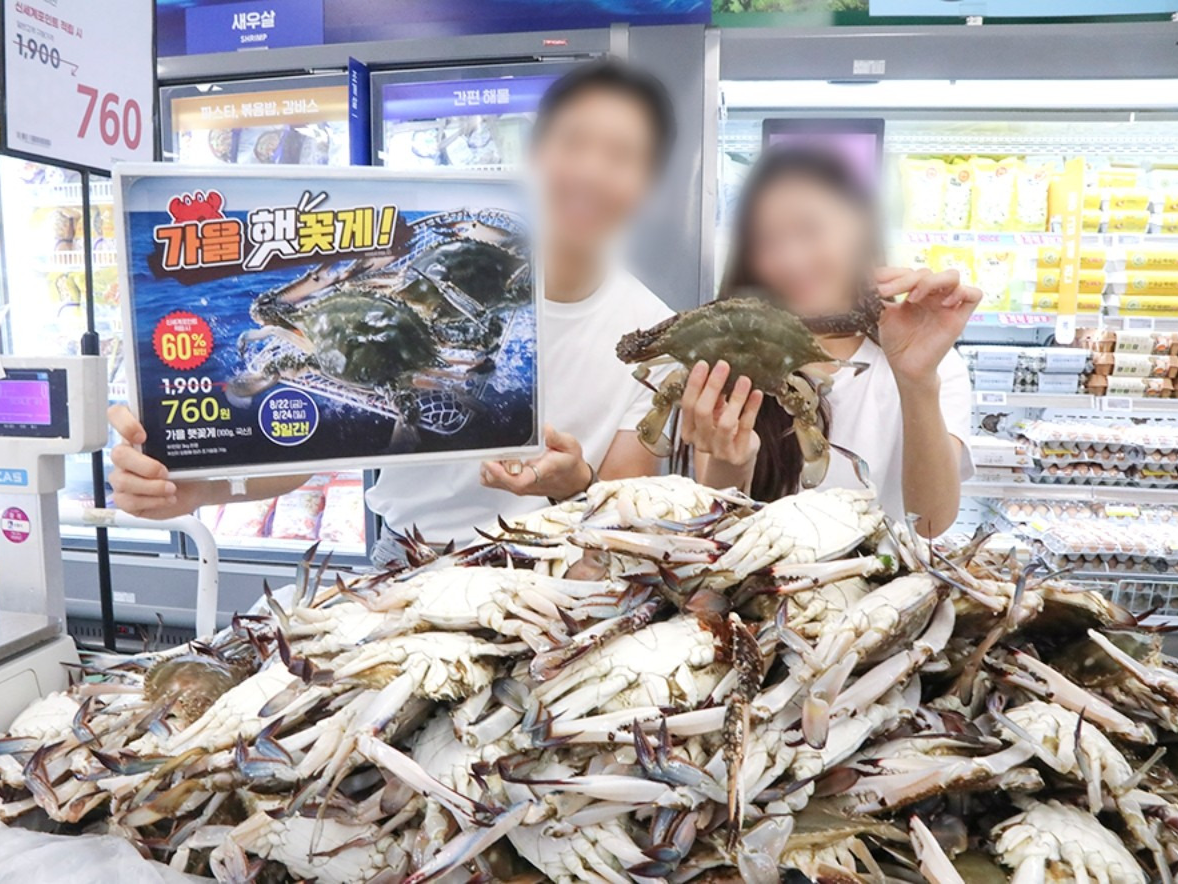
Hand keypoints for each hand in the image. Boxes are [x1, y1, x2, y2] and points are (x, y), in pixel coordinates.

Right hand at [108, 404, 206, 518]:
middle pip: (118, 454)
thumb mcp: (186, 446)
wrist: (196, 488)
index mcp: (136, 435)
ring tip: (171, 488)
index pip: (117, 415)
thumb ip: (181, 433)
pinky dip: (152, 501)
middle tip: (165, 472)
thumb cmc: (187, 464)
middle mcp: (126, 454)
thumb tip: (196, 425)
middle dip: (144, 466)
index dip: (124, 423)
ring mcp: (123, 476)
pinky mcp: (126, 498)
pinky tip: (168, 498)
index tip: (142, 435)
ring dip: (151, 487)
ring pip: (122, 480)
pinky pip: (128, 501)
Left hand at [480, 424, 592, 500]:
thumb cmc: (569, 464)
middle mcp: (526, 483)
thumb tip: (543, 429)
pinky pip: (493, 480)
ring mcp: (517, 486)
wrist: (571, 481)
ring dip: (489, 466)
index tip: (490, 459)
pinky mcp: (512, 485)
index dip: (500, 472)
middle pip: (497, 480)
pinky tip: (499, 458)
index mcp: (540, 473)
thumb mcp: (569, 446)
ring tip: (497, 451)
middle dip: (490, 462)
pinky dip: (490, 469)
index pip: (518, 480)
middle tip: (494, 447)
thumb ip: (555, 437)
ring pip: (491, 480)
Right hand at [680, 360, 762, 469]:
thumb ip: (712, 397)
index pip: (688, 404)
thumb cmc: (723, 430)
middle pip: (702, 412)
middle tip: (723, 366)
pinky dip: (751, 409)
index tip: (703, 364)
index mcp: (689, 430)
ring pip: (725, 423)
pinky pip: (746, 428)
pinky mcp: (738, 454)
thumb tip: (717, 370)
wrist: (736, 456)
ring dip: (736, 398)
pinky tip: (757, 394)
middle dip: (712, 387)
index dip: (695, 384)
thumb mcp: (714, 413)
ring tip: (744, 379)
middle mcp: (701, 442)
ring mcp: (719, 450)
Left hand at [875, 267, 981, 388]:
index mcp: (915, 293)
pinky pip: (973, 294)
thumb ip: (880, 297)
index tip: (876, 283)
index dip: (893, 274)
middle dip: (904, 279)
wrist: (906, 366)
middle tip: (886, 291)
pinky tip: (942, 304)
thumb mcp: (883, 315)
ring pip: (951, 276)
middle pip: (927, 272)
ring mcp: (947, 305)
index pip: (909, 271)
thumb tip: (869, 278)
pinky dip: (961, 293)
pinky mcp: (959, 317)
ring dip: (930, 281)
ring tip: (913, 298)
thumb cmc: (898, 343)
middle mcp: (932, 296)